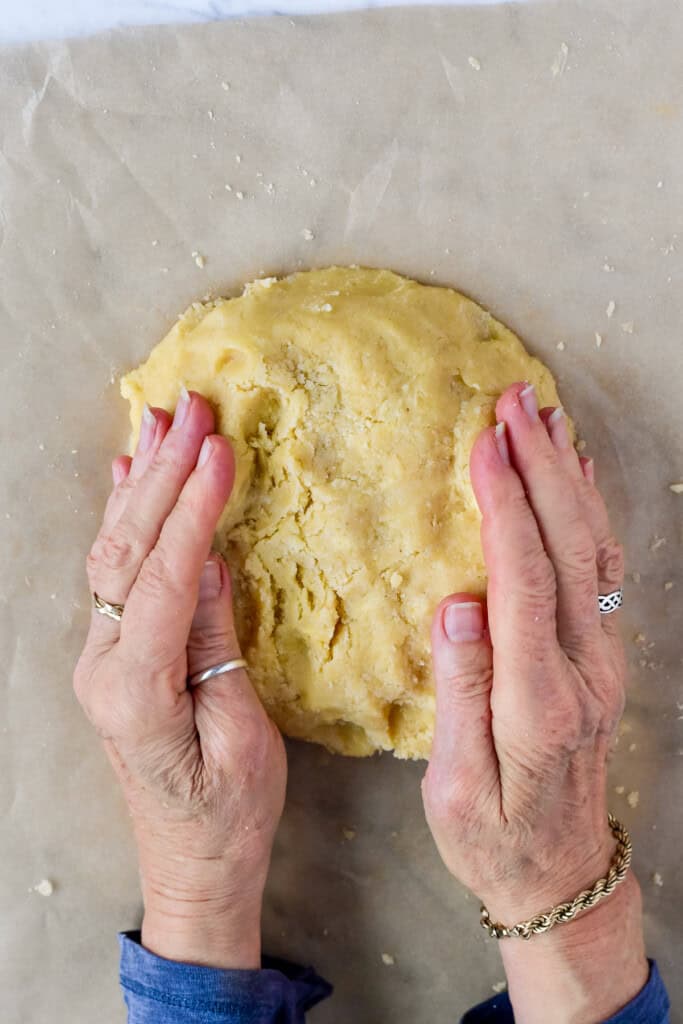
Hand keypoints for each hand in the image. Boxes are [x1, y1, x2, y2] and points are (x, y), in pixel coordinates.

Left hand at [74, 389, 285, 968]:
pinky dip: (122, 518)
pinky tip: (126, 476)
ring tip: (160, 422)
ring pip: (113, 552)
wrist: (192, 866)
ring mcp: (100, 658)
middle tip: (191, 407)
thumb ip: (216, 643)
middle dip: (162, 473)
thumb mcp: (241, 735)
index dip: (195, 510)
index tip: (221, 450)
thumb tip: (212, 559)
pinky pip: (113, 575)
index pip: (165, 578)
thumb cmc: (228, 816)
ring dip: (140, 482)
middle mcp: (103, 666)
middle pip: (129, 550)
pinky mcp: (113, 655)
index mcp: (135, 690)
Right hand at [422, 382, 647, 1022]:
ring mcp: (602, 660)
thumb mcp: (455, 787)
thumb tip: (455, 604)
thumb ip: (459, 693)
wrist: (562, 873)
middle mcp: (583, 671)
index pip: (524, 584)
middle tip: (515, 402)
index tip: (485, 446)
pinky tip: (576, 474)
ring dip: (569, 477)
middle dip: (542, 468)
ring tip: (545, 416)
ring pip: (594, 551)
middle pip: (568, 550)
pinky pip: (603, 570)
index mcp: (537, 701)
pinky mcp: (604, 656)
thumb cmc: (493, 836)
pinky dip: (590, 511)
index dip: (506, 510)